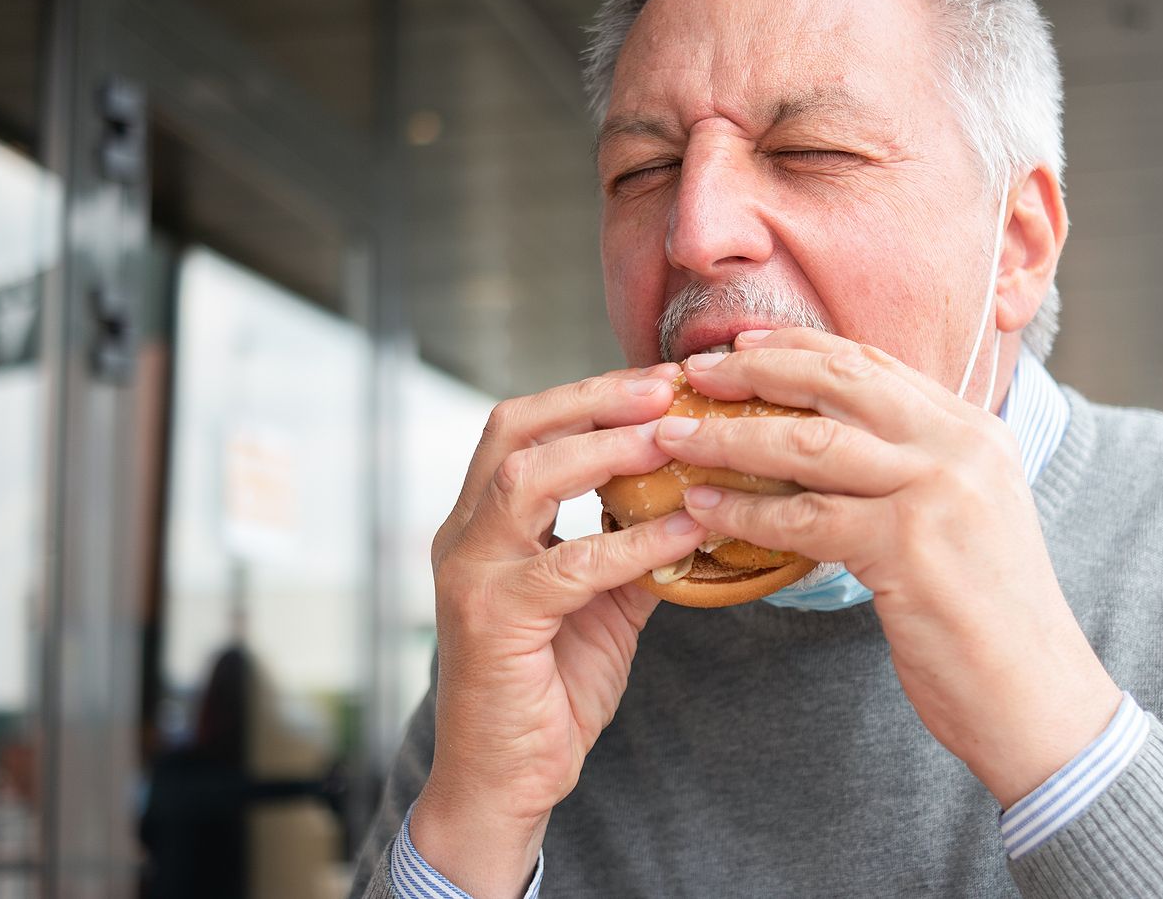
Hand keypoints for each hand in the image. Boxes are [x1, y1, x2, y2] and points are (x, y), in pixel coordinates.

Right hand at [414, 362, 709, 897]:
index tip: (660, 380)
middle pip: (515, 431)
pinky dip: (635, 543)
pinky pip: (572, 566)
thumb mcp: (601, 603)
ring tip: (670, 438)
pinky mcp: (493, 622)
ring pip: (526, 480)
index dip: (590, 395)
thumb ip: (632, 547)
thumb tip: (698, 501)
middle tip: (664, 387)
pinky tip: (686, 530)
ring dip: (604, 451)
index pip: (525, 427)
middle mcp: (463, 536)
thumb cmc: (548, 688)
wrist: (505, 782)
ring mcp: (471, 576)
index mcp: (483, 523)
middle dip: (592, 399)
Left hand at [658, 329, 1120, 807]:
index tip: (740, 342)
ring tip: (674, 436)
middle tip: (695, 373)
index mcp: (975, 430)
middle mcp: (961, 445)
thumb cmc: (989, 615)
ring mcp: (937, 490)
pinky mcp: (908, 546)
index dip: (798, 346)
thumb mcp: (965, 514)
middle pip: (838, 381)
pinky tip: (703, 509)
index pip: (874, 363)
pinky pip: (804, 517)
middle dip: (756, 370)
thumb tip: (829, 439)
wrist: (1039, 697)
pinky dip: (744, 512)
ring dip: (730, 438)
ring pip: (810, 442)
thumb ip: (911, 467)